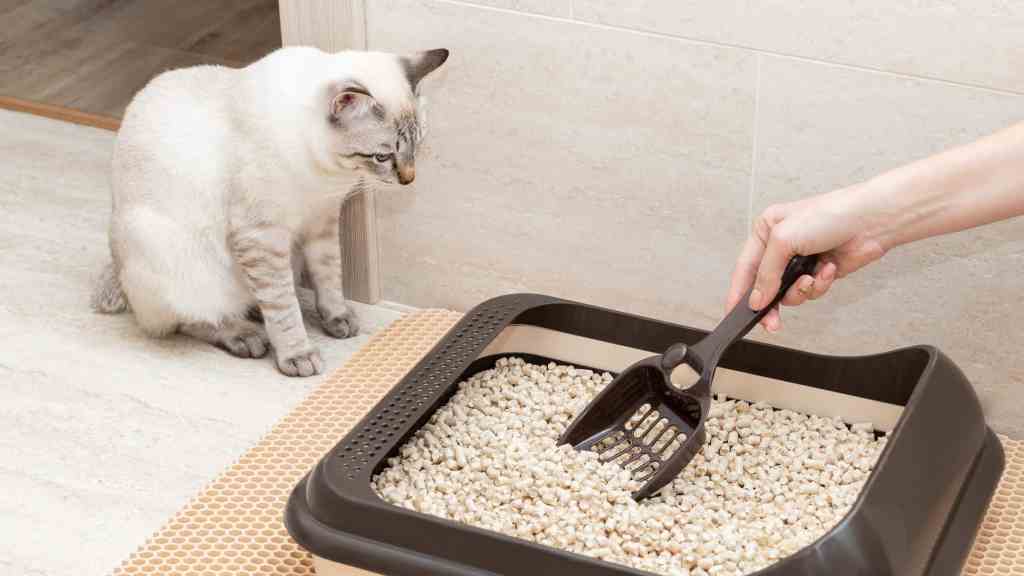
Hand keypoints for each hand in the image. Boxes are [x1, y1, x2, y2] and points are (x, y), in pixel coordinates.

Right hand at [726, 185, 888, 331]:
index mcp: (766, 231)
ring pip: (788, 293)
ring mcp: (801, 261)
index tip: (733, 314)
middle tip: (772, 322)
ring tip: (811, 279)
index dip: (738, 292)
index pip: (744, 268)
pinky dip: (820, 284)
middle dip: (770, 304)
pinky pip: (811, 291)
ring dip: (801, 290)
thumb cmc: (829, 215)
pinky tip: (829, 269)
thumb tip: (756, 299)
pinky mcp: (819, 271)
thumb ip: (766, 273)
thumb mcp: (784, 240)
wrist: (872, 220)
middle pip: (765, 286)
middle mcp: (781, 247)